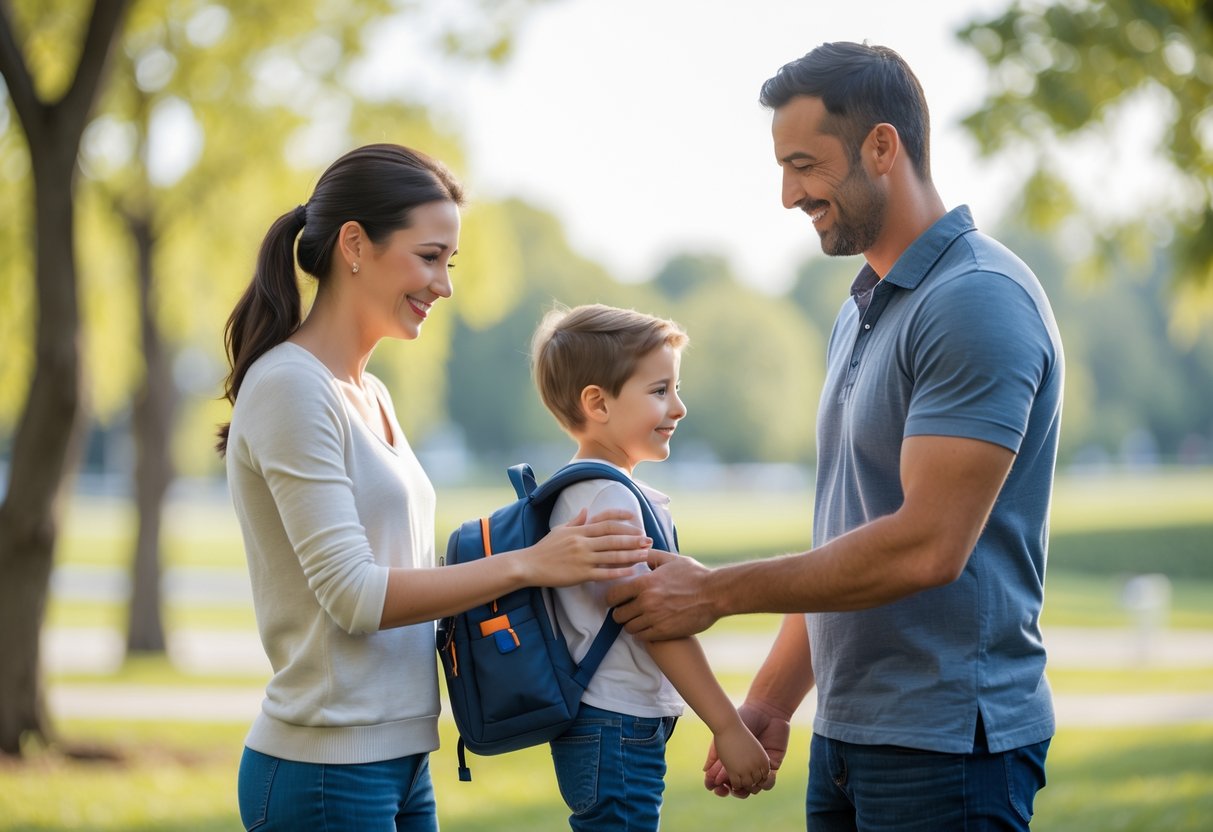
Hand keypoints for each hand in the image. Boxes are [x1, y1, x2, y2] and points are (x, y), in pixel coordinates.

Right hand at [521, 508, 650, 586]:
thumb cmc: (545, 548)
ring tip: (645, 554)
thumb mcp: (560, 529)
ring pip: (612, 555)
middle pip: (613, 538)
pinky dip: (618, 572)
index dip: (622, 519)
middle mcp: (583, 542)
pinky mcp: (580, 574)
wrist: (529, 565)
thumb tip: (586, 509)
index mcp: (579, 530)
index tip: (636, 519)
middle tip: (648, 539)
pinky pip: (603, 573)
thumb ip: (576, 521)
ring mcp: (582, 558)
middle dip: (633, 538)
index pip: (605, 522)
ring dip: (631, 554)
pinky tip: (631, 571)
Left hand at [605, 551, 716, 639]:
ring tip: (639, 620)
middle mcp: (646, 601)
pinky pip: (642, 637)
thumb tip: (637, 551)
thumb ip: (650, 556)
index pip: (613, 596)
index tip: (616, 601)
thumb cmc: (695, 575)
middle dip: (621, 613)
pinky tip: (649, 628)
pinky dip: (643, 634)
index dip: (612, 599)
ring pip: (629, 628)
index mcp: (644, 582)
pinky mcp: (663, 632)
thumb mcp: (671, 559)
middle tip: (629, 612)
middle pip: (618, 615)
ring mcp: (654, 618)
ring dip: (632, 625)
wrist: (715, 594)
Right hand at [703, 702, 789, 797]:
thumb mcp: (725, 739)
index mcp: (734, 762)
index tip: (718, 788)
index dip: (723, 787)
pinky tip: (757, 779)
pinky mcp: (772, 765)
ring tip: (744, 785)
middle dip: (735, 791)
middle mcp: (747, 767)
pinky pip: (769, 781)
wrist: (762, 711)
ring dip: (749, 790)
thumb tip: (705, 772)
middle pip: (742, 788)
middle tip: (728, 789)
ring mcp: (760, 767)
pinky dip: (764, 783)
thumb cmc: (741, 722)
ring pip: (755, 788)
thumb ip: (715, 756)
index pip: (729, 780)